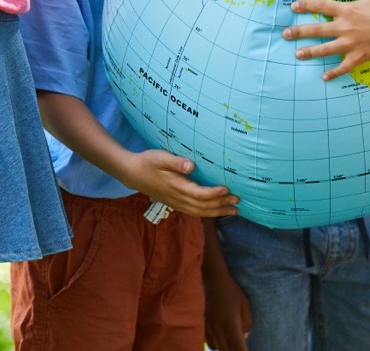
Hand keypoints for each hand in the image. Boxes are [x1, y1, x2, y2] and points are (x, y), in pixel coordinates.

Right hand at [123, 149, 238, 217]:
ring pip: (199, 212)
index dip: (213, 193)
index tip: (226, 188)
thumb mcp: (160, 157)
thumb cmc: (148, 162)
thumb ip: (175, 162)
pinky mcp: (175, 203)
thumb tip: (191, 165)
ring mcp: (176, 202)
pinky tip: (216, 211)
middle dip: (221, 204)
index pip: (198, 194)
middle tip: (237, 201)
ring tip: (233, 210)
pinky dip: (207, 213)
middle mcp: (177, 197)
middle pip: (202, 206)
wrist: (132, 173)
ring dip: (217, 212)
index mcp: (176, 186)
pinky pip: (194, 212)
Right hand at [203, 256, 252, 350]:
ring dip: (225, 349)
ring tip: (232, 343)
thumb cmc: (233, 293)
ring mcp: (209, 327)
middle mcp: (218, 327)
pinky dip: (218, 345)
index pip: (238, 346)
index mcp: (230, 323)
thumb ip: (247, 325)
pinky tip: (224, 339)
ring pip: (216, 348)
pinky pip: (210, 342)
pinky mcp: (205, 325)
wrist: (215, 281)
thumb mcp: (246, 306)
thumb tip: (243, 339)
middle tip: (241, 348)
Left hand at [283, 0, 369, 80]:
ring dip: (310, 52)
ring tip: (297, 54)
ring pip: (326, 48)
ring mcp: (351, 43)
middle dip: (299, 32)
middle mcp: (345, 27)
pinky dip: (334, 72)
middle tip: (285, 34)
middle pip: (318, 29)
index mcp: (347, 10)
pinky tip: (324, 76)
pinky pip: (344, 66)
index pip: (322, 6)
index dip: (306, 5)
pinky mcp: (359, 55)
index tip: (293, 7)